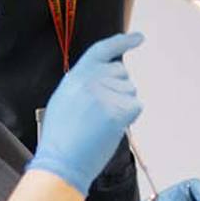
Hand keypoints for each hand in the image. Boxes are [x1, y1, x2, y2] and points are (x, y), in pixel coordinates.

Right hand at [27, 32, 143, 192]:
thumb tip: (106, 76)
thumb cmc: (62, 137)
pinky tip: (111, 128)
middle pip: (122, 73)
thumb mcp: (65, 99)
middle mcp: (90, 80)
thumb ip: (84, 83)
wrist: (61, 161)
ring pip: (130, 91)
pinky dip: (129, 117)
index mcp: (75, 77)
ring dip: (123, 105)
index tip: (138, 38)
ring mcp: (103, 95)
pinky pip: (136, 107)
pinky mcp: (116, 112)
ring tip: (101, 123)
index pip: (102, 50)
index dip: (122, 42)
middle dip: (118, 89)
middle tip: (100, 112)